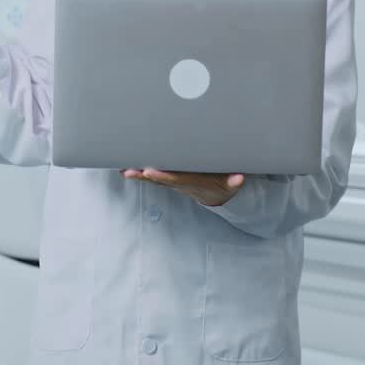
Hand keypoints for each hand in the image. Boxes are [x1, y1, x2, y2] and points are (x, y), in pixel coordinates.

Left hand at [121, 168, 245, 206]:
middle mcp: (180, 184)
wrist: (215, 196)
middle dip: (145, 176)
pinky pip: (152, 177)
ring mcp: (173, 183)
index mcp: (193, 183)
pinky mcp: (168, 179)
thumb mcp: (231, 185)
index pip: (176, 179)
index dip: (163, 177)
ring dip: (138, 175)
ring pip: (153, 179)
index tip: (151, 172)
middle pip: (160, 180)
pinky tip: (125, 169)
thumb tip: (240, 178)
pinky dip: (139, 174)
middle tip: (130, 171)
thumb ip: (234, 182)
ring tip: (124, 170)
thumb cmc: (222, 185)